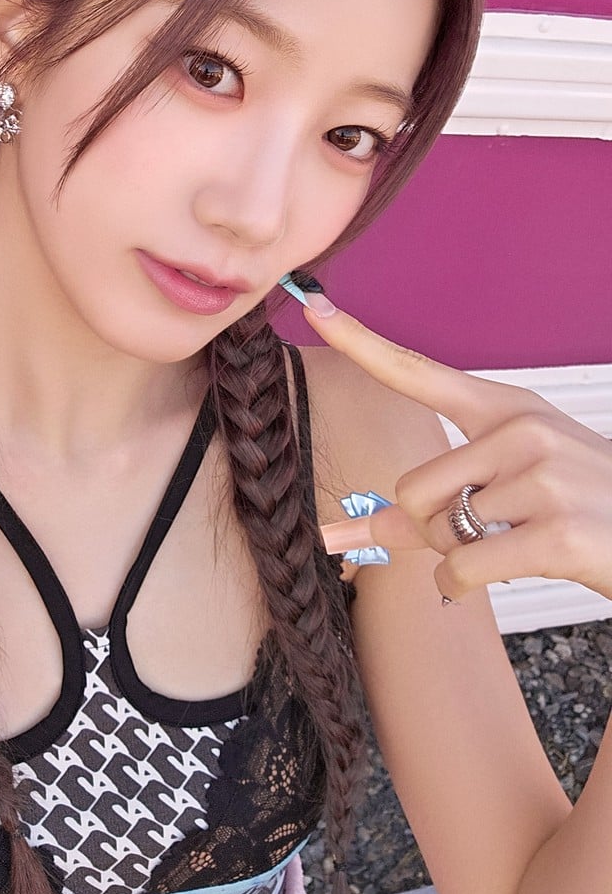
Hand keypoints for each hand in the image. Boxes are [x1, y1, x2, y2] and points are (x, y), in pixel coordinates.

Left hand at [303, 296, 611, 602]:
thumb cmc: (577, 508)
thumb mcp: (509, 488)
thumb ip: (426, 506)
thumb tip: (340, 532)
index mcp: (506, 410)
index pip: (418, 372)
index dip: (360, 343)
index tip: (315, 308)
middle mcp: (523, 430)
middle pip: (412, 489)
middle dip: (434, 526)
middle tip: (490, 529)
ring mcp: (543, 478)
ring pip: (438, 532)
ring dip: (459, 557)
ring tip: (517, 543)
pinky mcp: (556, 533)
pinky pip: (461, 568)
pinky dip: (462, 585)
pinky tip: (509, 570)